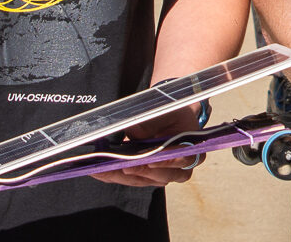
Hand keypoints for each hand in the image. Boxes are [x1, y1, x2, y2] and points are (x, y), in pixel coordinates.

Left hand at [88, 102, 208, 187]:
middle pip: (163, 176)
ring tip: (104, 169)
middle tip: (125, 167)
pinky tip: (98, 170)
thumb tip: (135, 133)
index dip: (168, 161)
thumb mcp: (167, 110)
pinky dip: (114, 176)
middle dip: (142, 171)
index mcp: (192, 148)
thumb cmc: (171, 112)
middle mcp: (179, 167)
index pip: (184, 159)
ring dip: (123, 177)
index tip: (151, 161)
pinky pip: (130, 179)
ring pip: (144, 180)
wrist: (167, 116)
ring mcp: (161, 174)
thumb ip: (154, 121)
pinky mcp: (145, 176)